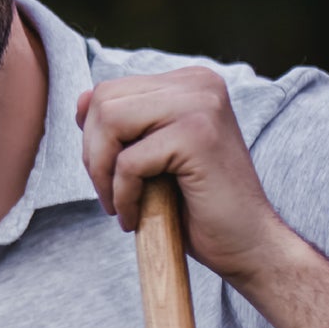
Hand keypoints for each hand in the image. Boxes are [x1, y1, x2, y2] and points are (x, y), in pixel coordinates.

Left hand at [76, 66, 290, 285]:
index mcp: (189, 82)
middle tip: (111, 194)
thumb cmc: (197, 207)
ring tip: (120, 206)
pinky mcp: (197, 136)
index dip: (94, 138)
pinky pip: (128, 162)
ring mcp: (201, 104)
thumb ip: (121, 126)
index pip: (109, 91)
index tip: (110, 175)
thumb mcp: (151, 157)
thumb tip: (81, 99)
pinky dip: (122, 196)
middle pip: (104, 101)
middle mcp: (198, 83)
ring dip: (102, 174)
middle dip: (93, 155)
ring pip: (110, 123)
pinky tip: (136, 218)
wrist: (247, 244)